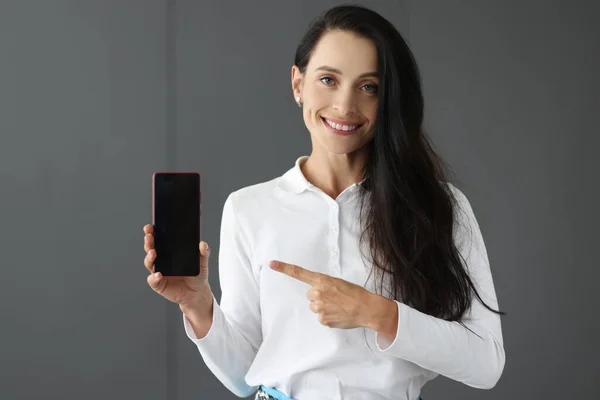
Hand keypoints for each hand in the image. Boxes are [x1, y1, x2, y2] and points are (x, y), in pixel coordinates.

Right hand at [143, 224, 212, 308]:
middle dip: (148, 241)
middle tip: (149, 236)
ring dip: (149, 257)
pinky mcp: (159, 283)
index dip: (153, 232)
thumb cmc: (197, 275)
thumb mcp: (202, 263)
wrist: (196, 293)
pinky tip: (158, 274)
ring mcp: (159, 271)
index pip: (159, 240)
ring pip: (149, 262)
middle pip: (151, 248)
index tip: (151, 227)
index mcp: (170, 252)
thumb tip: (203, 244)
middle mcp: (162, 260)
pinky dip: (154, 277)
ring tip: (153, 253)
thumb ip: (203, 253)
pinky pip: (153, 280)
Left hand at [269, 260, 383, 329]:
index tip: (271, 264)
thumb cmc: (355, 294)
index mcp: (322, 280)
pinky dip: (329, 317)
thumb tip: (317, 293)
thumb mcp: (338, 283)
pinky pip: (321, 318)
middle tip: (334, 298)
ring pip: (315, 307)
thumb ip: (324, 286)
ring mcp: (319, 307)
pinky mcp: (323, 320)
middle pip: (310, 295)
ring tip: (338, 306)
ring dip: (323, 307)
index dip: (284, 268)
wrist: (367, 308)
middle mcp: (317, 293)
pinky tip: (339, 314)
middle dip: (319, 296)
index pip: (299, 273)